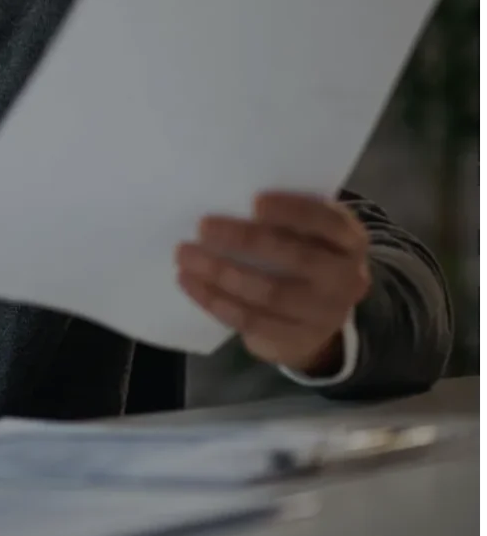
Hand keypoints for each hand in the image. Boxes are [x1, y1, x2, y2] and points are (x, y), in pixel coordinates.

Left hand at [177, 190, 369, 375]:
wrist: (315, 320)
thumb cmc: (301, 257)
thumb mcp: (306, 235)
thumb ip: (282, 219)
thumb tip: (226, 196)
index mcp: (350, 242)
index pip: (330, 222)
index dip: (294, 211)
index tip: (255, 201)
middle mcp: (345, 279)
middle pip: (297, 258)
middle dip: (246, 240)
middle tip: (204, 226)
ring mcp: (325, 315)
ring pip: (269, 293)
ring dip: (221, 272)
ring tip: (185, 254)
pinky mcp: (296, 340)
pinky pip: (251, 321)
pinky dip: (215, 301)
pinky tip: (189, 282)